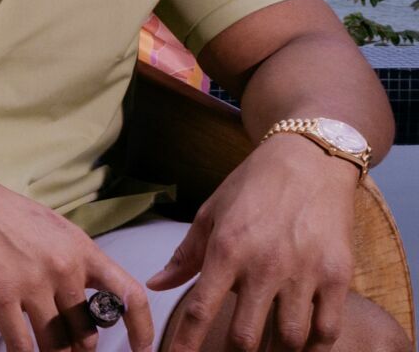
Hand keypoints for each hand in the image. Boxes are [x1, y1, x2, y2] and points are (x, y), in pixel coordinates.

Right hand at [0, 152, 154, 351]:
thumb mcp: (41, 223)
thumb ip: (66, 255)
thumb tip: (79, 289)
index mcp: (78, 246)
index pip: (128, 295)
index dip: (142, 329)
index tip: (142, 350)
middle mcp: (62, 266)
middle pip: (87, 330)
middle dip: (78, 347)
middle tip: (66, 350)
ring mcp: (32, 281)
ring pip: (57, 343)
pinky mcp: (0, 294)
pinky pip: (23, 344)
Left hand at [150, 135, 358, 350]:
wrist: (309, 159)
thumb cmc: (253, 186)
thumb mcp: (211, 213)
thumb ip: (185, 255)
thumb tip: (155, 285)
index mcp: (226, 249)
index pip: (199, 310)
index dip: (185, 344)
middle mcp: (264, 265)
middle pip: (244, 337)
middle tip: (231, 351)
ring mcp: (303, 273)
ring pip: (289, 340)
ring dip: (276, 351)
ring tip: (268, 347)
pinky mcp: (337, 276)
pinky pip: (327, 330)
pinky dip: (315, 345)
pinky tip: (303, 343)